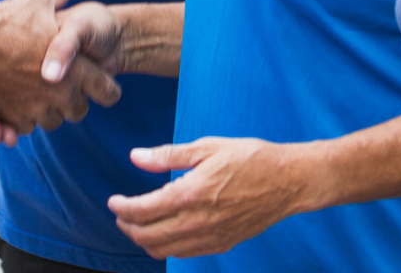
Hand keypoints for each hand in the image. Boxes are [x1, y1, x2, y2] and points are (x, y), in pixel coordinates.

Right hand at [0, 0, 121, 144]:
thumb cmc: (5, 23)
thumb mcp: (35, 1)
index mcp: (76, 69)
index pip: (107, 90)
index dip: (107, 88)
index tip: (106, 86)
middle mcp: (60, 94)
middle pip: (78, 111)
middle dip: (74, 102)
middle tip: (68, 89)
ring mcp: (36, 108)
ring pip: (52, 121)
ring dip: (49, 111)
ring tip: (43, 95)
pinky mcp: (13, 118)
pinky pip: (26, 127)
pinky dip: (25, 119)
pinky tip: (22, 103)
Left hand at [108, 138, 309, 258]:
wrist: (288, 182)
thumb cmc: (250, 158)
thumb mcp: (207, 147)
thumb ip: (168, 156)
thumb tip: (136, 157)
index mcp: (191, 193)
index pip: (143, 210)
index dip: (122, 208)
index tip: (113, 201)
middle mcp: (197, 221)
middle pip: (147, 236)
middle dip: (127, 226)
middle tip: (121, 214)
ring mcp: (210, 237)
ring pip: (163, 251)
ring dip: (144, 240)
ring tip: (138, 224)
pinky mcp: (222, 244)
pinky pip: (184, 254)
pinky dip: (167, 247)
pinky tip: (166, 231)